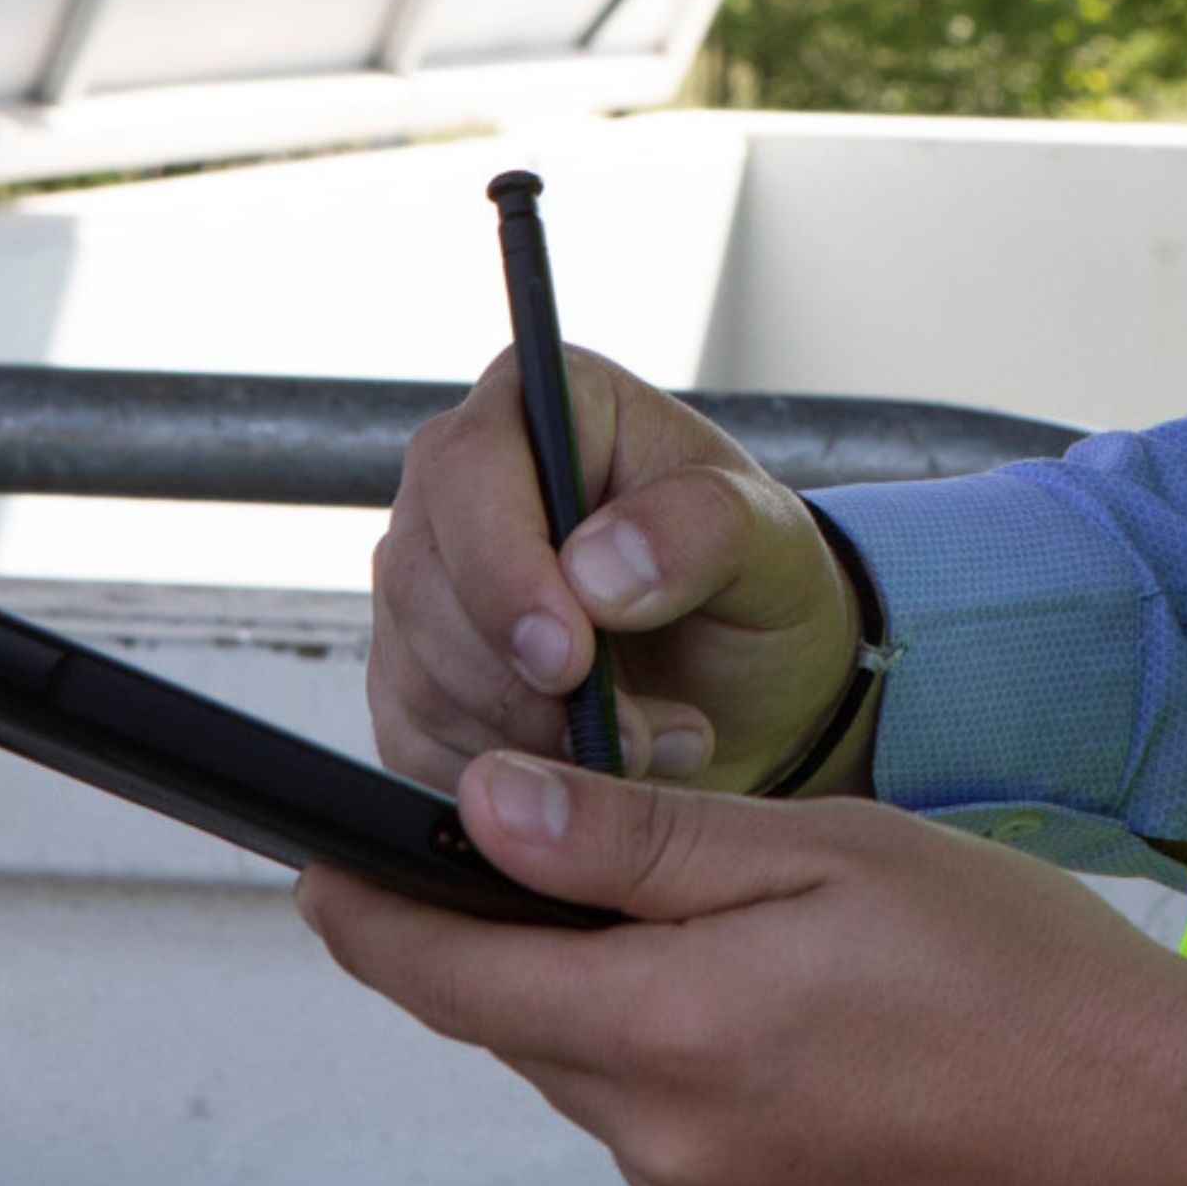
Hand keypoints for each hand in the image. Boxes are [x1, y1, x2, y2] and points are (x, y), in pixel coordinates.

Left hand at [298, 752, 1186, 1185]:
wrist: (1168, 1153)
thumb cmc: (1031, 986)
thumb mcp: (836, 852)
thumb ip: (643, 840)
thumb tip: (484, 813)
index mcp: (676, 1031)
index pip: (455, 979)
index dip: (374, 921)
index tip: (323, 876)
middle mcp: (671, 1154)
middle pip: (547, 1034)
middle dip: (578, 956)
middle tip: (700, 894)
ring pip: (626, 1101)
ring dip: (670, 1034)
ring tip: (820, 987)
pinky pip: (692, 1175)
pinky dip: (727, 1112)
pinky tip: (839, 1073)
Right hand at [369, 351, 873, 796]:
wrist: (747, 685)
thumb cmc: (755, 587)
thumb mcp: (773, 543)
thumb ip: (703, 528)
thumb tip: (597, 564)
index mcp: (542, 407)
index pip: (469, 469)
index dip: (503, 568)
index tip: (568, 656)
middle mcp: (461, 488)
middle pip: (426, 581)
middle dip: (527, 682)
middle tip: (636, 732)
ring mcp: (425, 587)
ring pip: (419, 674)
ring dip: (536, 740)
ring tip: (650, 743)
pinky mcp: (413, 681)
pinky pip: (418, 747)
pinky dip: (510, 778)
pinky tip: (592, 769)